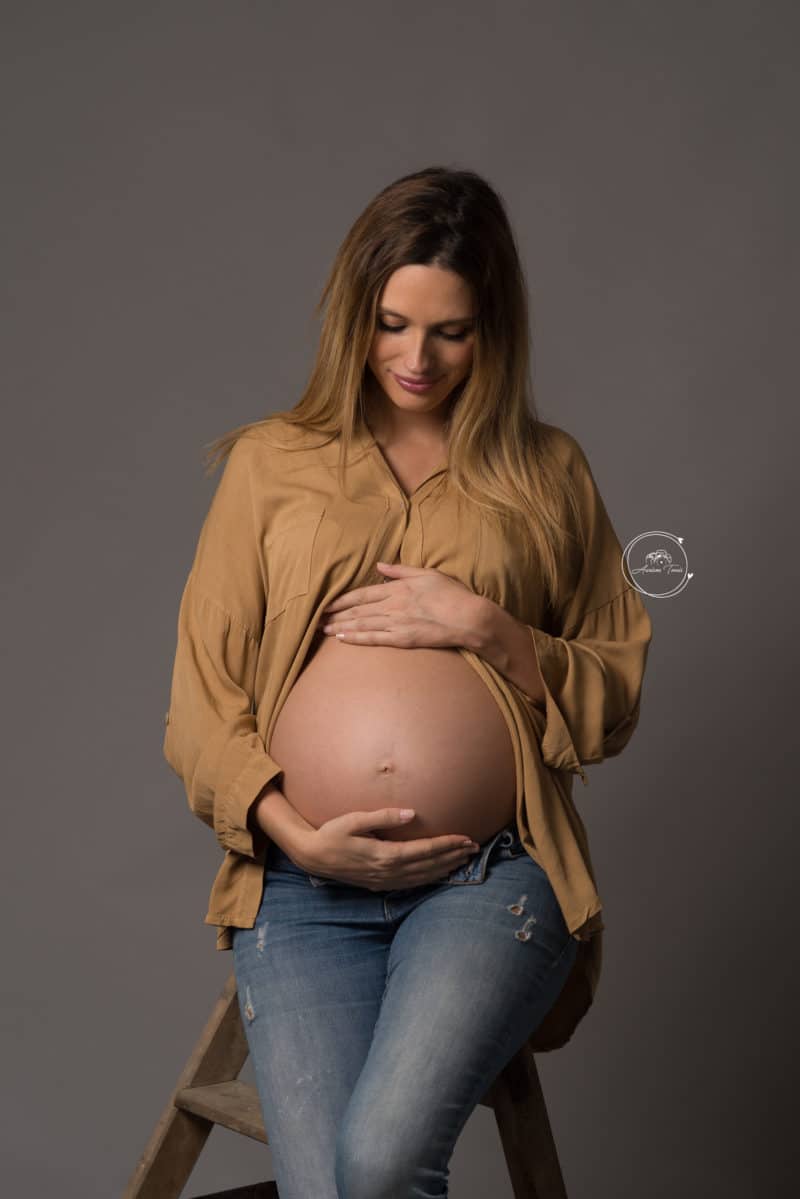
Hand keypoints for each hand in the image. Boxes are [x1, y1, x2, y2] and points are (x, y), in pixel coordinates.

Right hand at [292, 808, 480, 890]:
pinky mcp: (378, 884)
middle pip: (429, 865)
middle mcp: (387, 871)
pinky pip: (411, 884)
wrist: (312, 857)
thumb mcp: (353, 819)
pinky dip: (429, 879)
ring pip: (422, 877)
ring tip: (463, 860)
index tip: (466, 838)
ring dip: (445, 868)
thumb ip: (382, 816)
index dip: (447, 845)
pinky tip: (438, 874)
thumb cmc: (331, 833)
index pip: (424, 850)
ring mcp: (383, 880)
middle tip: (474, 849)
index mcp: (384, 855)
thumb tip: (411, 813)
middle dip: (453, 856)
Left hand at [319, 561, 481, 649]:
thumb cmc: (451, 594)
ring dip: (340, 627)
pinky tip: (342, 639)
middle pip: (357, 610)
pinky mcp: (402, 640)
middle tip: (316, 619)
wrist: (468, 618)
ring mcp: (396, 624)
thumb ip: (401, 570)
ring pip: (361, 625)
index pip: (362, 594)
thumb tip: (380, 566)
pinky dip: (356, 638)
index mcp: (397, 588)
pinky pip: (374, 639)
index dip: (341, 599)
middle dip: (335, 614)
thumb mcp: (427, 573)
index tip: (326, 602)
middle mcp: (392, 605)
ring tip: (324, 630)